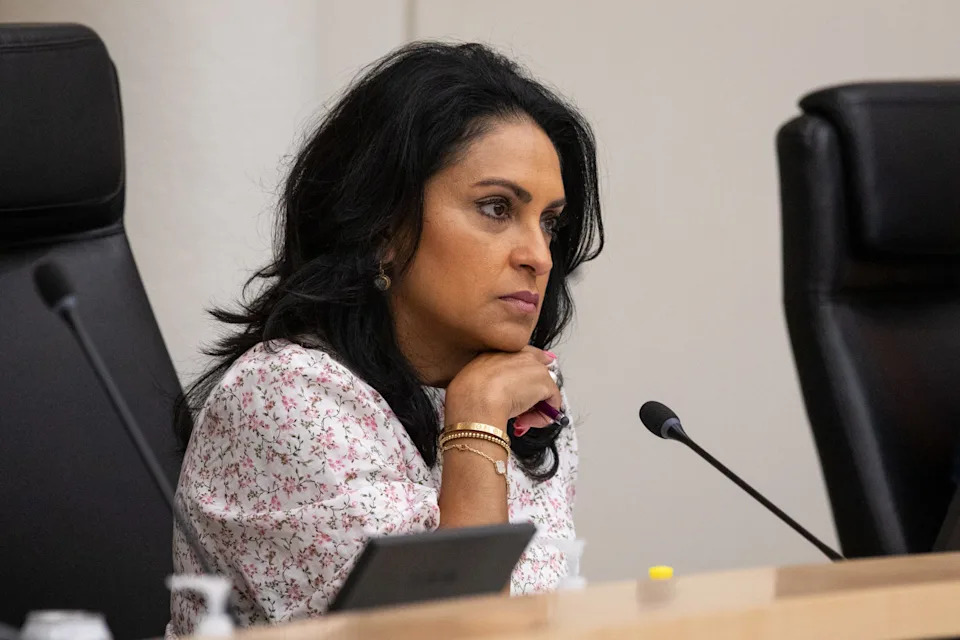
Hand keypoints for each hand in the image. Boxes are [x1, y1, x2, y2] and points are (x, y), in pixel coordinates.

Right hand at [445, 346, 561, 435]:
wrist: (476, 400)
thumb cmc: (468, 394)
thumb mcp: (472, 382)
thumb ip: (487, 384)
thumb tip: (495, 398)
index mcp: (498, 351)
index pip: (523, 355)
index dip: (528, 374)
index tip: (530, 387)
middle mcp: (519, 354)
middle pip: (537, 374)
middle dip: (531, 396)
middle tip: (520, 414)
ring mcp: (535, 367)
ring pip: (544, 392)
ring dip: (535, 409)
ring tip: (521, 420)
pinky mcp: (545, 383)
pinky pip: (552, 404)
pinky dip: (542, 417)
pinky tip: (526, 422)